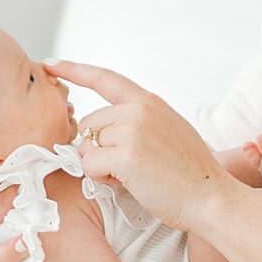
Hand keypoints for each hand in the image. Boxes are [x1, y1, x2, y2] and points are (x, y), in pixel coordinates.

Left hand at [44, 61, 230, 233]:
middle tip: (128, 167)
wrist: (211, 198)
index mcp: (150, 102)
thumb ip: (138, 122)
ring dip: (100, 166)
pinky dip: (102, 179)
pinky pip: (89, 165)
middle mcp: (139, 110)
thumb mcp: (168, 131)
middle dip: (97, 148)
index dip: (74, 70)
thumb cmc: (190, 175)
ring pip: (86, 146)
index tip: (51, 64)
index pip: (105, 79)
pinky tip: (129, 183)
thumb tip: (103, 132)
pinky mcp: (125, 155)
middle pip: (89, 124)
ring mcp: (132, 131)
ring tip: (133, 175)